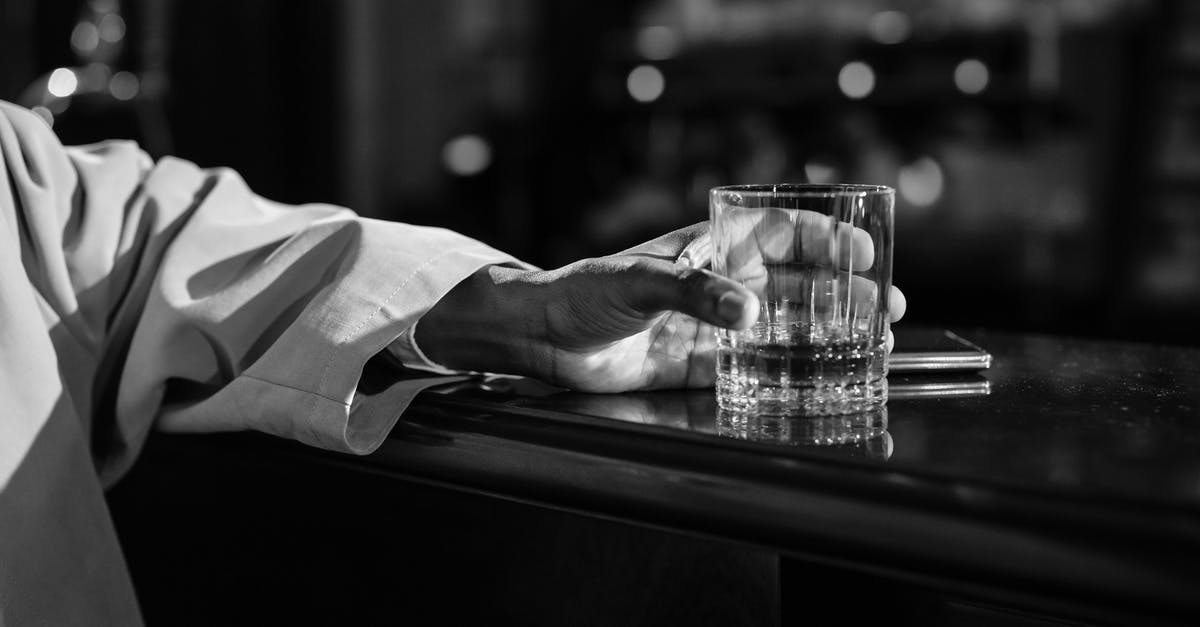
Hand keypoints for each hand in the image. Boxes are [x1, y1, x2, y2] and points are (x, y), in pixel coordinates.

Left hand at [416, 223, 905, 392]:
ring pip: (785, 327)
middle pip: (796, 284)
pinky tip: (821, 379)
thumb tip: (749, 313)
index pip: (780, 234)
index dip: (825, 241)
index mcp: (709, 248)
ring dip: (827, 334)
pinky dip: (791, 373)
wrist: (542, 337)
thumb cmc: (582, 291)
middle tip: (885, 310)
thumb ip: (693, 293)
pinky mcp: (701, 366)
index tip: (863, 256)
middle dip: (844, 294)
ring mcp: (713, 326)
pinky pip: (757, 369)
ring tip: (871, 345)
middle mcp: (719, 284)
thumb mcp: (636, 280)